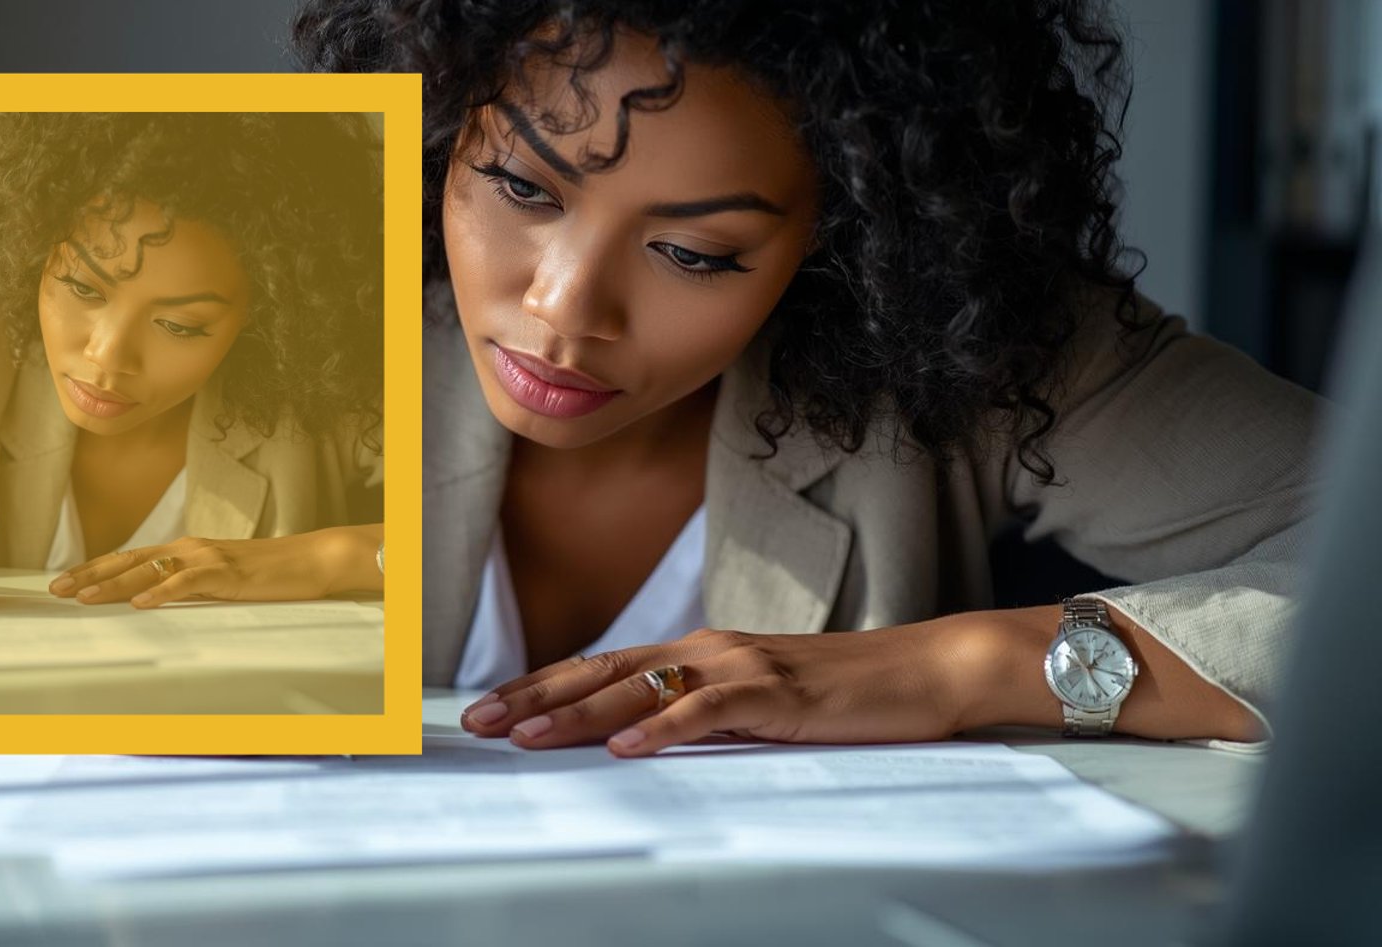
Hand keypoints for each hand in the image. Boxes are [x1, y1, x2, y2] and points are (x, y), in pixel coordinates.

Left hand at [48, 525, 380, 607]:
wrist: (308, 560)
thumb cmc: (265, 574)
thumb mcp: (217, 579)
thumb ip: (186, 585)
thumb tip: (152, 599)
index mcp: (184, 549)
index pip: (129, 557)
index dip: (95, 569)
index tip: (64, 581)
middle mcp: (188, 548)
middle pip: (129, 560)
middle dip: (90, 575)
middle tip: (57, 589)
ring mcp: (206, 557)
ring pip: (150, 569)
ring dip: (115, 585)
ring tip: (86, 598)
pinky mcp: (226, 572)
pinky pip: (187, 582)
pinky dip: (162, 591)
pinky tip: (140, 603)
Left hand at [459, 621, 985, 755]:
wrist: (921, 670)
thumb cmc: (839, 694)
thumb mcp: (754, 701)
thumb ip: (698, 711)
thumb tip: (637, 737)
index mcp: (698, 651)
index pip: (601, 666)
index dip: (541, 685)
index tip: (488, 706)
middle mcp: (707, 649)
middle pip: (603, 671)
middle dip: (535, 695)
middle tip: (477, 720)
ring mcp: (740, 666)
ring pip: (642, 687)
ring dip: (580, 714)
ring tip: (528, 735)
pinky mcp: (776, 692)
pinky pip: (708, 710)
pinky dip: (664, 728)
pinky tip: (627, 749)